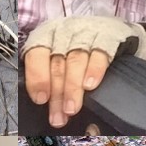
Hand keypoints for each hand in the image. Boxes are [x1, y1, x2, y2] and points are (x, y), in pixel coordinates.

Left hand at [22, 16, 145, 125]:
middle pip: (58, 64)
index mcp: (46, 35)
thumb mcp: (57, 55)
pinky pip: (100, 53)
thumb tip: (45, 105)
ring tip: (72, 108)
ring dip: (73, 87)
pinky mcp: (108, 36)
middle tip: (59, 116)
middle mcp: (65, 31)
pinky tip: (90, 85)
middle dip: (57, 94)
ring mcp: (86, 32)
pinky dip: (95, 70)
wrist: (109, 29)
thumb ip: (50, 77)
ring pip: (76, 61)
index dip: (38, 78)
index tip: (41, 99)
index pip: (36, 55)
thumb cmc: (75, 47)